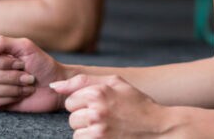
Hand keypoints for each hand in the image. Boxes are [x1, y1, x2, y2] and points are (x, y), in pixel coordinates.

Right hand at [0, 35, 67, 112]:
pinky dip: (10, 98)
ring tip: (28, 85)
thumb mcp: (25, 47)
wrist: (55, 85)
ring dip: (13, 87)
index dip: (2, 61)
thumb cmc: (42, 64)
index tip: (21, 63)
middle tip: (28, 76)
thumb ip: (2, 43)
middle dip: (11, 76)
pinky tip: (21, 95)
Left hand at [52, 74, 174, 137]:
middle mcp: (96, 112)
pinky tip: (107, 136)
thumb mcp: (115, 83)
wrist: (159, 129)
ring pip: (76, 132)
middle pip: (71, 118)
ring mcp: (98, 132)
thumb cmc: (137, 104)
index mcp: (97, 93)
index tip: (100, 106)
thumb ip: (82, 81)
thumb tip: (53, 87)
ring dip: (88, 131)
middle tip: (105, 118)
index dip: (83, 104)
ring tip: (107, 128)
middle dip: (84, 118)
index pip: (70, 101)